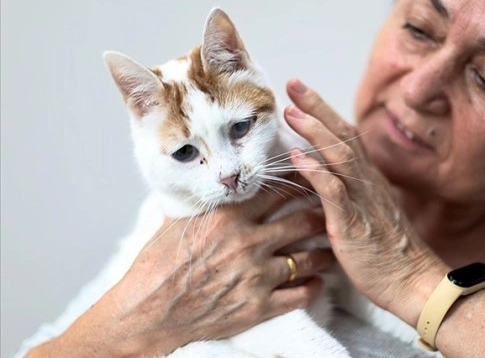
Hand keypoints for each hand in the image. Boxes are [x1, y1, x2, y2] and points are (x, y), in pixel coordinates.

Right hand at [31, 181, 334, 357]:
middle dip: (321, 213)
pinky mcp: (259, 306)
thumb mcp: (178, 221)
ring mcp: (256, 276)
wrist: (147, 312)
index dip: (300, 182)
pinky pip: (300, 294)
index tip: (312, 177)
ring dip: (324, 251)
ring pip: (308, 258)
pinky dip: (313, 286)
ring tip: (331, 246)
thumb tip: (214, 179)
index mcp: (229, 217)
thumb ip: (206, 201)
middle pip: (302, 221)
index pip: (278, 191)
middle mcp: (248, 243)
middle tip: (330, 209)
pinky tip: (318, 280)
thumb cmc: (157, 266)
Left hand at [283, 79, 445, 324]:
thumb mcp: (368, 216)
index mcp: (369, 180)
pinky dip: (315, 171)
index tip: (302, 95)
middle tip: (293, 83)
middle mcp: (367, 183)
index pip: (346, 138)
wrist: (413, 282)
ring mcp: (361, 201)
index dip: (324, 114)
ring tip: (291, 111)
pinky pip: (334, 192)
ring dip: (315, 131)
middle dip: (317, 107)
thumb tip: (321, 180)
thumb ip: (348, 195)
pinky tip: (297, 157)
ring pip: (339, 155)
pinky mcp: (353, 223)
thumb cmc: (389, 254)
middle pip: (343, 135)